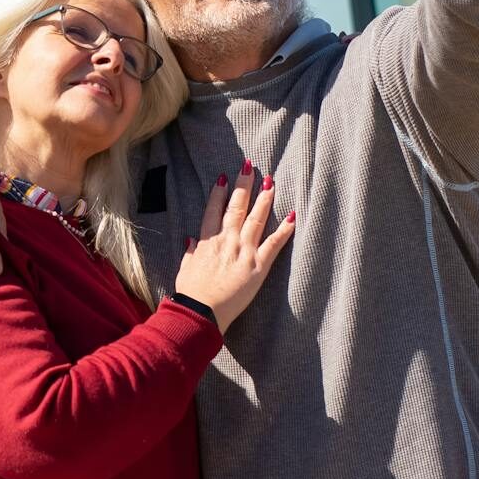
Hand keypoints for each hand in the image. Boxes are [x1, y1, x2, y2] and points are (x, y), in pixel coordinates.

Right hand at [174, 166, 297, 330]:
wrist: (200, 311)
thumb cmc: (191, 294)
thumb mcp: (185, 269)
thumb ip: (190, 253)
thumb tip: (190, 240)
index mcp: (207, 241)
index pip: (213, 210)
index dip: (219, 193)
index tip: (224, 177)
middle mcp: (226, 241)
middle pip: (236, 207)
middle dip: (243, 185)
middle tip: (249, 167)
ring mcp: (243, 251)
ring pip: (256, 219)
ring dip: (264, 199)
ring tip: (270, 183)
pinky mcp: (258, 266)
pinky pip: (274, 244)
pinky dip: (284, 230)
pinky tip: (292, 217)